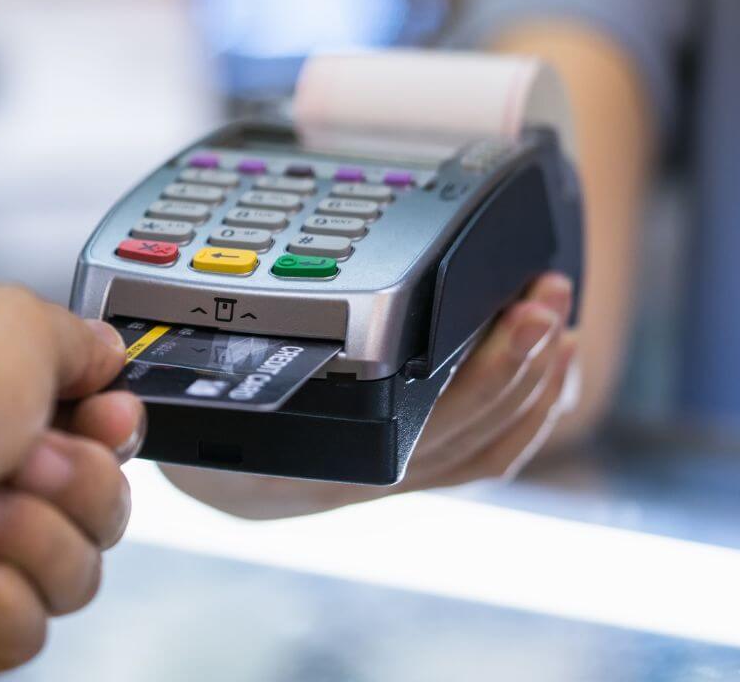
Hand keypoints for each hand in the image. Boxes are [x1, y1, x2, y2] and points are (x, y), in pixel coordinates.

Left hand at [0, 285, 139, 679]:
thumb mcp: (15, 324)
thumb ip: (79, 339)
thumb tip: (105, 353)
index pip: (101, 432)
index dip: (116, 430)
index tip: (106, 419)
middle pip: (105, 504)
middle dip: (76, 482)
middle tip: (16, 460)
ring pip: (76, 572)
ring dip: (26, 536)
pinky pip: (25, 629)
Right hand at [162, 273, 578, 518]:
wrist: (199, 477)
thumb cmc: (197, 423)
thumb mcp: (197, 380)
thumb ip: (239, 340)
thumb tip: (258, 279)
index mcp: (326, 457)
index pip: (435, 424)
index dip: (492, 373)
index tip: (524, 312)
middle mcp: (368, 475)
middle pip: (472, 430)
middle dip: (526, 358)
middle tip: (548, 292)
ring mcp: (392, 477)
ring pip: (485, 448)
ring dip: (536, 385)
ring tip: (559, 322)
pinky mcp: (404, 469)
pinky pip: (480, 459)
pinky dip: (526, 415)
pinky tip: (545, 372)